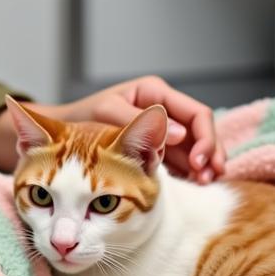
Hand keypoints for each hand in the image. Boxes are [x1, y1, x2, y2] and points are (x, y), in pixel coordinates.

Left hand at [53, 76, 224, 182]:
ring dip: (205, 164)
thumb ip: (137, 122)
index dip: (205, 138)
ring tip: (204, 182)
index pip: (196, 113)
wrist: (64, 133)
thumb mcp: (106, 114)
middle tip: (207, 177)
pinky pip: (183, 157)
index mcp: (155, 92)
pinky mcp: (158, 145)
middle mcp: (163, 107)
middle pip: (202, 129)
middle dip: (210, 152)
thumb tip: (179, 134)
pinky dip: (192, 169)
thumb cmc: (82, 117)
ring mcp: (162, 127)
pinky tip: (194, 183)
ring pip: (196, 144)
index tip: (199, 162)